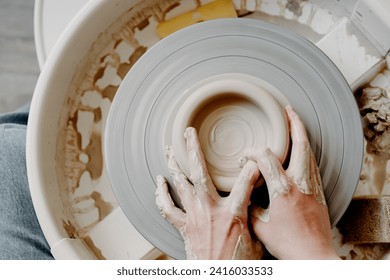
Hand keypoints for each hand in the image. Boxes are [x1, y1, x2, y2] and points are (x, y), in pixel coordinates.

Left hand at [156, 127, 263, 259]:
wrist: (217, 276)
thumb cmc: (237, 262)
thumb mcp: (257, 239)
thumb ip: (257, 216)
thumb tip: (262, 202)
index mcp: (232, 213)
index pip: (244, 182)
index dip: (250, 168)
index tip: (254, 157)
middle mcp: (210, 210)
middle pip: (199, 173)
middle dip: (193, 149)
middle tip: (188, 132)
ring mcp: (193, 217)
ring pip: (180, 185)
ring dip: (173, 165)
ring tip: (168, 149)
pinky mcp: (183, 226)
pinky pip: (167, 208)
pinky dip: (161, 194)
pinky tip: (158, 182)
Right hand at [242, 105, 338, 259]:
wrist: (314, 256)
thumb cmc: (288, 244)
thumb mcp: (260, 226)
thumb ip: (250, 206)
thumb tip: (244, 195)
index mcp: (283, 189)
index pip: (266, 158)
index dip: (252, 152)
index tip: (244, 158)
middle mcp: (300, 183)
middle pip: (300, 145)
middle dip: (294, 125)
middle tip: (288, 111)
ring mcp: (312, 186)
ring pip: (310, 153)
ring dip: (302, 136)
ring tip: (295, 124)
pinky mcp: (319, 192)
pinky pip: (313, 164)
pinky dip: (307, 151)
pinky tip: (302, 150)